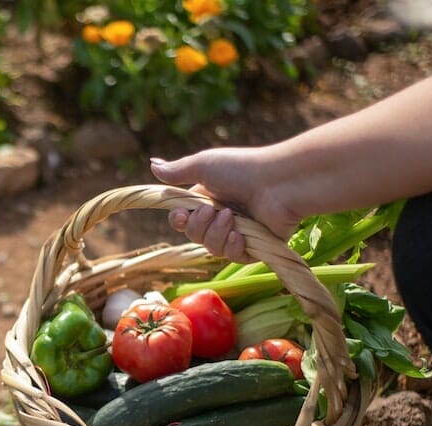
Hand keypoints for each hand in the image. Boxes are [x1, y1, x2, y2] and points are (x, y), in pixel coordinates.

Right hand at [150, 147, 301, 261]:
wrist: (279, 183)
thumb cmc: (242, 169)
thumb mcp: (204, 165)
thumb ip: (177, 171)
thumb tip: (152, 164)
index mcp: (208, 199)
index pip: (183, 219)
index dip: (178, 221)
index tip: (181, 215)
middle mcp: (222, 216)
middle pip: (194, 236)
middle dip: (199, 226)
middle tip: (212, 211)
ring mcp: (239, 232)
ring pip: (212, 248)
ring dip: (217, 234)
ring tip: (232, 218)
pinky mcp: (255, 247)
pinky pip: (233, 257)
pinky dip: (233, 247)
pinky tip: (240, 236)